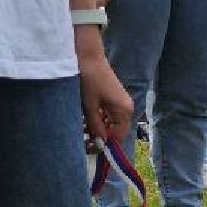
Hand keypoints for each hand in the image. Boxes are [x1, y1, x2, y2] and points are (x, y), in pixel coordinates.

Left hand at [75, 26, 130, 141]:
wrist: (87, 56)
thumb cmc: (88, 79)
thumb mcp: (89, 105)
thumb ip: (95, 126)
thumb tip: (100, 145)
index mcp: (123, 110)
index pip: (118, 136)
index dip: (105, 145)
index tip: (90, 150)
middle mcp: (125, 107)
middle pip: (115, 130)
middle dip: (100, 137)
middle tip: (83, 142)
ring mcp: (119, 102)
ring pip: (110, 123)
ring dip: (97, 129)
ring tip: (80, 131)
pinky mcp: (112, 97)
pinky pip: (106, 114)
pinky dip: (96, 119)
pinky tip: (83, 120)